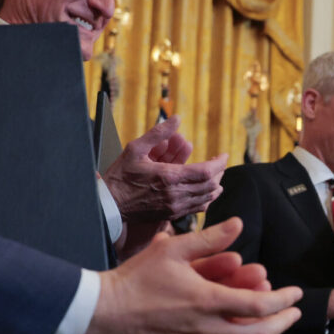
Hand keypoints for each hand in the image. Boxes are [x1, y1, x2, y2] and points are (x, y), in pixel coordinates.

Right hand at [79, 217, 300, 333]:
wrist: (100, 314)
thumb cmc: (135, 279)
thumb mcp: (172, 250)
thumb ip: (209, 238)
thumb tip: (239, 224)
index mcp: (207, 301)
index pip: (260, 305)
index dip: (284, 301)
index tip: (295, 294)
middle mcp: (204, 331)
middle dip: (282, 325)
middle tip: (293, 315)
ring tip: (269, 333)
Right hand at [102, 115, 225, 223]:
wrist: (109, 205)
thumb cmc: (120, 177)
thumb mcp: (135, 148)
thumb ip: (158, 133)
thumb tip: (177, 118)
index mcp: (169, 177)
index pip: (206, 171)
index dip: (219, 163)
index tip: (223, 155)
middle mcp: (175, 194)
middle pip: (210, 185)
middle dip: (219, 173)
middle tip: (219, 163)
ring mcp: (174, 207)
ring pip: (206, 198)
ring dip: (215, 186)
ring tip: (216, 176)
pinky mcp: (171, 215)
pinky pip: (196, 209)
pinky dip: (206, 199)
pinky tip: (206, 192)